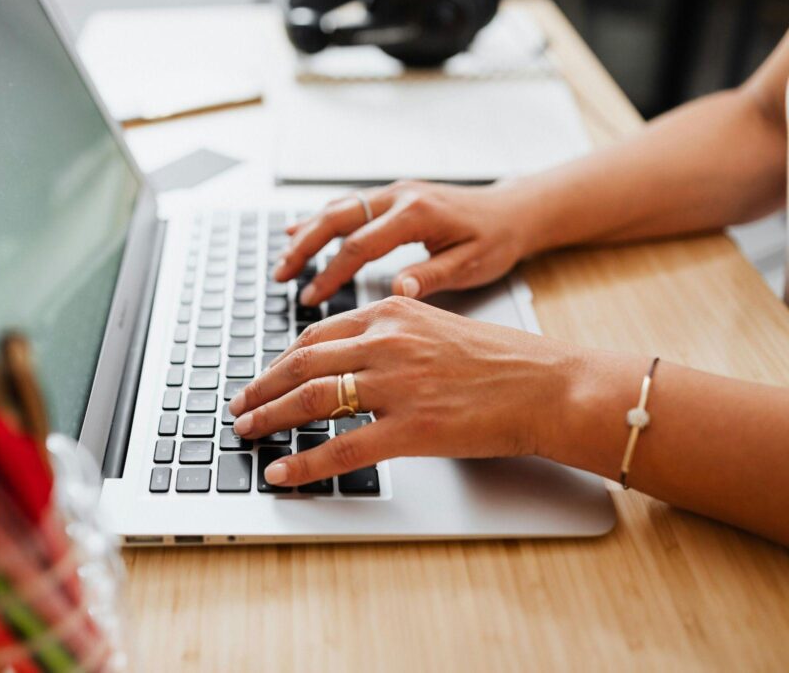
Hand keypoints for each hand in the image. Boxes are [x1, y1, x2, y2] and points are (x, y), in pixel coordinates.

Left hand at [228, 297, 583, 486]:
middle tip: (240, 407)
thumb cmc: (500, 361)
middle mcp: (387, 343)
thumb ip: (392, 334)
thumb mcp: (437, 327)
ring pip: (313, 399)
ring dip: (272, 417)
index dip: (280, 361)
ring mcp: (398, 385)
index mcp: (391, 315)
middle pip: (303, 364)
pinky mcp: (412, 428)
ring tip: (248, 432)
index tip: (262, 377)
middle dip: (262, 388)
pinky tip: (283, 471)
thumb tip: (354, 353)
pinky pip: (344, 448)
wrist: (548, 385)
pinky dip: (306, 462)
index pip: (316, 335)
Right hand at [274, 180, 531, 305]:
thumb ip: (431, 275)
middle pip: (337, 218)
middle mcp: (400, 195)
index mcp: (417, 213)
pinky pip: (349, 205)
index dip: (332, 272)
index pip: (360, 245)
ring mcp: (394, 192)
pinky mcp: (393, 197)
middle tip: (281, 276)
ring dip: (308, 233)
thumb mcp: (471, 264)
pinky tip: (300, 232)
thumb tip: (397, 290)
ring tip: (284, 261)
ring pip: (338, 208)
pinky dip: (322, 220)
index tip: (312, 297)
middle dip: (305, 247)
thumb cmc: (496, 240)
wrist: (514, 211)